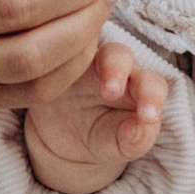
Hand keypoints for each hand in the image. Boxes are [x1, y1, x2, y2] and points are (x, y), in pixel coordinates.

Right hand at [24, 41, 167, 193]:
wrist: (62, 141)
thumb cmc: (102, 137)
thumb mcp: (119, 145)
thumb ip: (135, 140)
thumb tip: (143, 128)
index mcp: (136, 85)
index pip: (151, 82)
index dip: (152, 96)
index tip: (148, 117)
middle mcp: (111, 65)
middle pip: (119, 55)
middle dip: (117, 69)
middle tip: (110, 92)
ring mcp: (78, 60)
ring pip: (83, 48)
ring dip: (80, 62)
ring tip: (81, 85)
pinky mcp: (52, 63)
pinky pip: (51, 54)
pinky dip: (48, 62)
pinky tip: (42, 78)